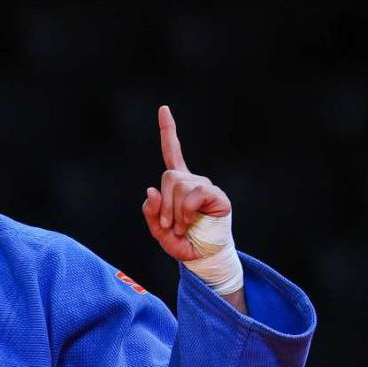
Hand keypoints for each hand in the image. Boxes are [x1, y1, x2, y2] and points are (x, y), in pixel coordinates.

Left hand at [141, 105, 233, 262]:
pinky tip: (190, 222)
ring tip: (181, 227)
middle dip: (163, 205)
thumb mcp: (159, 231)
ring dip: (175, 213)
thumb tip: (151, 191)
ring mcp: (205, 186)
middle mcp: (191, 180)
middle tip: (168, 226)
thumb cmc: (183, 243)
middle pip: (168, 177)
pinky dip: (186, 212)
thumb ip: (151, 213)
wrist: (204, 257)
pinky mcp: (216, 195)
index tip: (164, 109)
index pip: (172, 153)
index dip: (168, 131)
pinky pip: (193, 195)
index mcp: (177, 185)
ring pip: (179, 187)